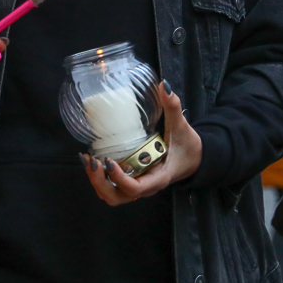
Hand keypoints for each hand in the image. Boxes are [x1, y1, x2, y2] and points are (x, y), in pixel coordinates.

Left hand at [81, 81, 201, 205]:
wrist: (194, 158)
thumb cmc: (188, 146)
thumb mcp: (181, 127)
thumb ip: (173, 107)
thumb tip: (164, 85)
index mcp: (159, 178)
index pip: (136, 188)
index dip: (119, 179)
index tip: (108, 160)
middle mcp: (146, 186)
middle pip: (117, 197)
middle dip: (100, 183)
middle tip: (92, 161)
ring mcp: (137, 185)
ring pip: (111, 195)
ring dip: (97, 182)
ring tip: (87, 160)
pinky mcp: (132, 180)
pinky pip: (112, 186)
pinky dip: (100, 178)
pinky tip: (92, 159)